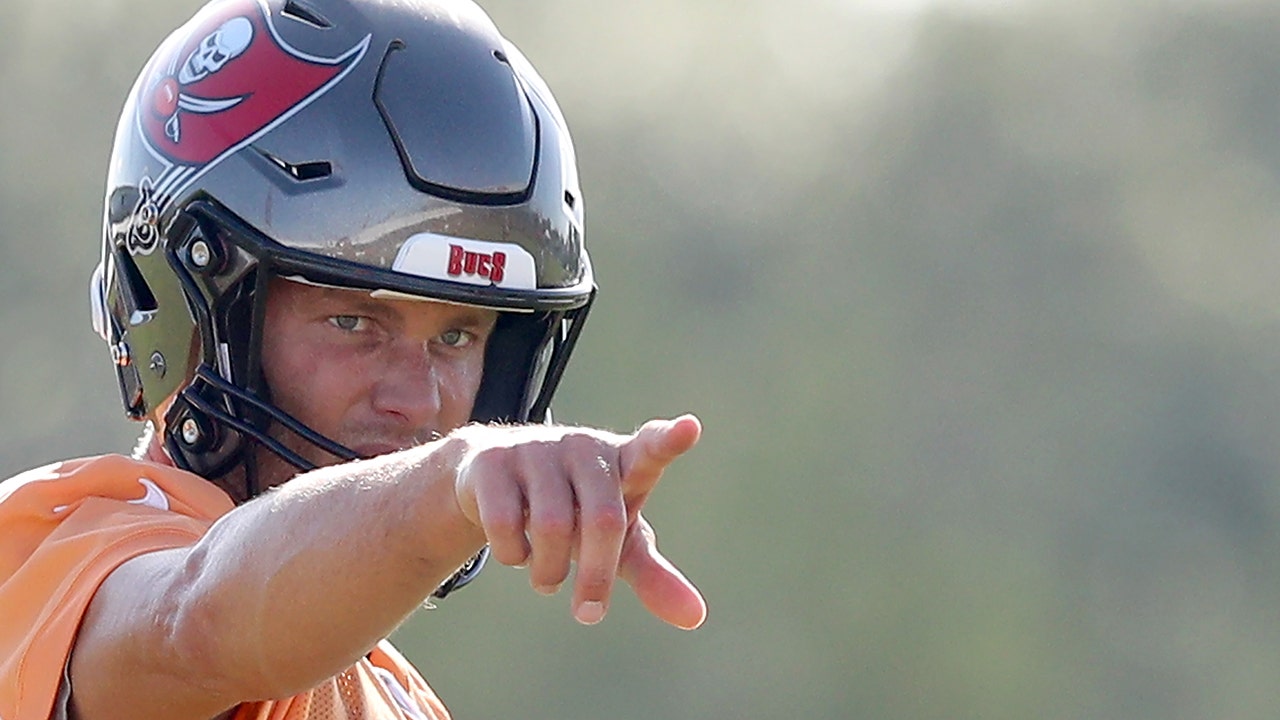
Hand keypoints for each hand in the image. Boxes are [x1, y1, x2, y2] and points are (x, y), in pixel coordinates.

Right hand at [451, 415, 706, 628]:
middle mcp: (584, 447)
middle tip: (588, 612)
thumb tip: (696, 618)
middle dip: (596, 576)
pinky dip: (513, 556)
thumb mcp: (617, 542)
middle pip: (603, 519)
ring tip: (547, 580)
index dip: (670, 440)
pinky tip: (516, 553)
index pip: (652, 448)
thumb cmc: (574, 510)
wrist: (491, 478)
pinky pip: (506, 523)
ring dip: (549, 572)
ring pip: (552, 526)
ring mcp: (537, 449)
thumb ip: (654, 575)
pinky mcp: (493, 461)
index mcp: (623, 462)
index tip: (690, 428)